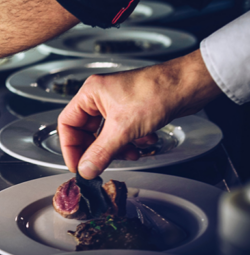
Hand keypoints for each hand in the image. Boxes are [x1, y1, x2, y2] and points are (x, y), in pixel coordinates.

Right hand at [57, 50, 221, 178]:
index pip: (67, 123)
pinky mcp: (132, 111)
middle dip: (98, 149)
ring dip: (117, 148)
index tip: (77, 166)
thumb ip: (101, 152)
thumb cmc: (156, 92)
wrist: (187, 86)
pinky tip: (143, 143)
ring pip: (106, 134)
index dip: (70, 147)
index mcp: (90, 93)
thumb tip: (85, 169)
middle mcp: (101, 97)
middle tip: (102, 165)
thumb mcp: (123, 128)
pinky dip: (130, 142)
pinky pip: (122, 133)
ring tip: (130, 153)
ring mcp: (117, 104)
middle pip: (87, 131)